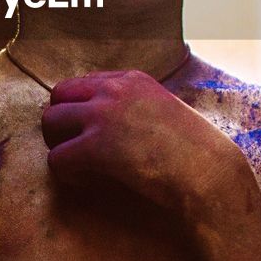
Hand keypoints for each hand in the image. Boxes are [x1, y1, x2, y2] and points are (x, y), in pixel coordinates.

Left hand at [41, 70, 245, 216]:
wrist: (209, 174)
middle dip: (62, 122)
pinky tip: (87, 181)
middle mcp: (114, 90)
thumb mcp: (167, 112)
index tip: (89, 131)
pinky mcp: (96, 147)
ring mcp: (103, 115)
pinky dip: (67, 173)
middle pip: (59, 95)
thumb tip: (117, 126)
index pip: (83, 83)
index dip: (80, 109)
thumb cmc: (197, 152)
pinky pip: (57, 158)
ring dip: (60, 144)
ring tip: (80, 166)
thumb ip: (138, 108)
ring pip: (51, 122)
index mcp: (133, 79)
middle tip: (75, 147)